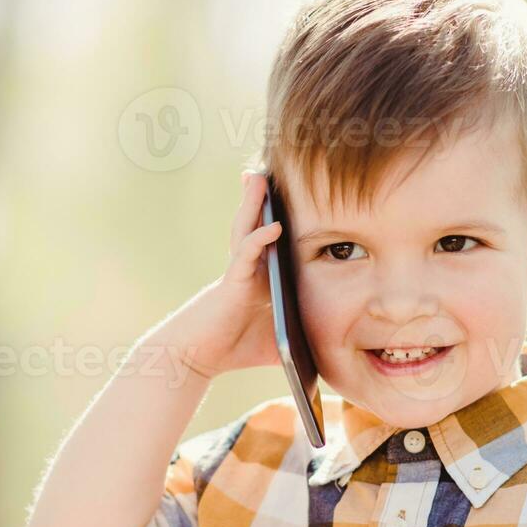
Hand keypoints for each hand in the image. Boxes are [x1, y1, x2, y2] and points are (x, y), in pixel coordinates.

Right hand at [152, 171, 284, 380]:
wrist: (195, 358)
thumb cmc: (234, 349)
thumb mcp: (278, 344)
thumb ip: (301, 342)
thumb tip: (331, 353)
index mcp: (258, 277)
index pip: (270, 239)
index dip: (276, 215)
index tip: (291, 192)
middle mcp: (247, 269)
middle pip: (254, 224)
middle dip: (260, 197)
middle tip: (268, 168)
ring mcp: (238, 273)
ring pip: (246, 229)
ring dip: (252, 203)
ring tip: (259, 176)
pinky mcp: (231, 284)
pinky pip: (246, 255)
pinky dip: (259, 239)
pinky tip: (274, 226)